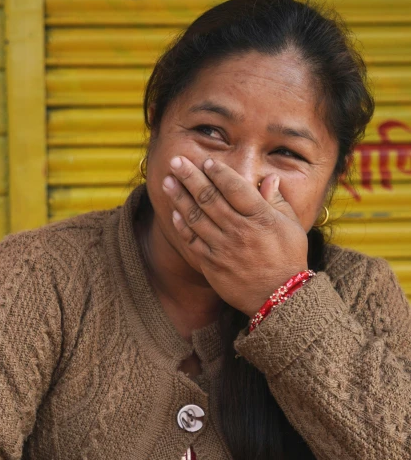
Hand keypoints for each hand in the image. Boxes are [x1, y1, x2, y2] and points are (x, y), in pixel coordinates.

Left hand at [162, 155, 308, 315]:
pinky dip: (182, 226)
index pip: (235, 187)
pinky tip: (173, 213)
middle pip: (209, 198)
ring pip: (196, 217)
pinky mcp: (212, 264)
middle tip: (176, 161)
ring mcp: (222, 247)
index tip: (206, 160)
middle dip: (190, 177)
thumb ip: (277, 201)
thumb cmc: (289, 260)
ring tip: (167, 181)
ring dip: (179, 197)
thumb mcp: (291, 227)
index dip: (219, 172)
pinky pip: (192, 241)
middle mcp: (238, 230)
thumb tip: (269, 178)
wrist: (279, 299)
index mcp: (259, 218)